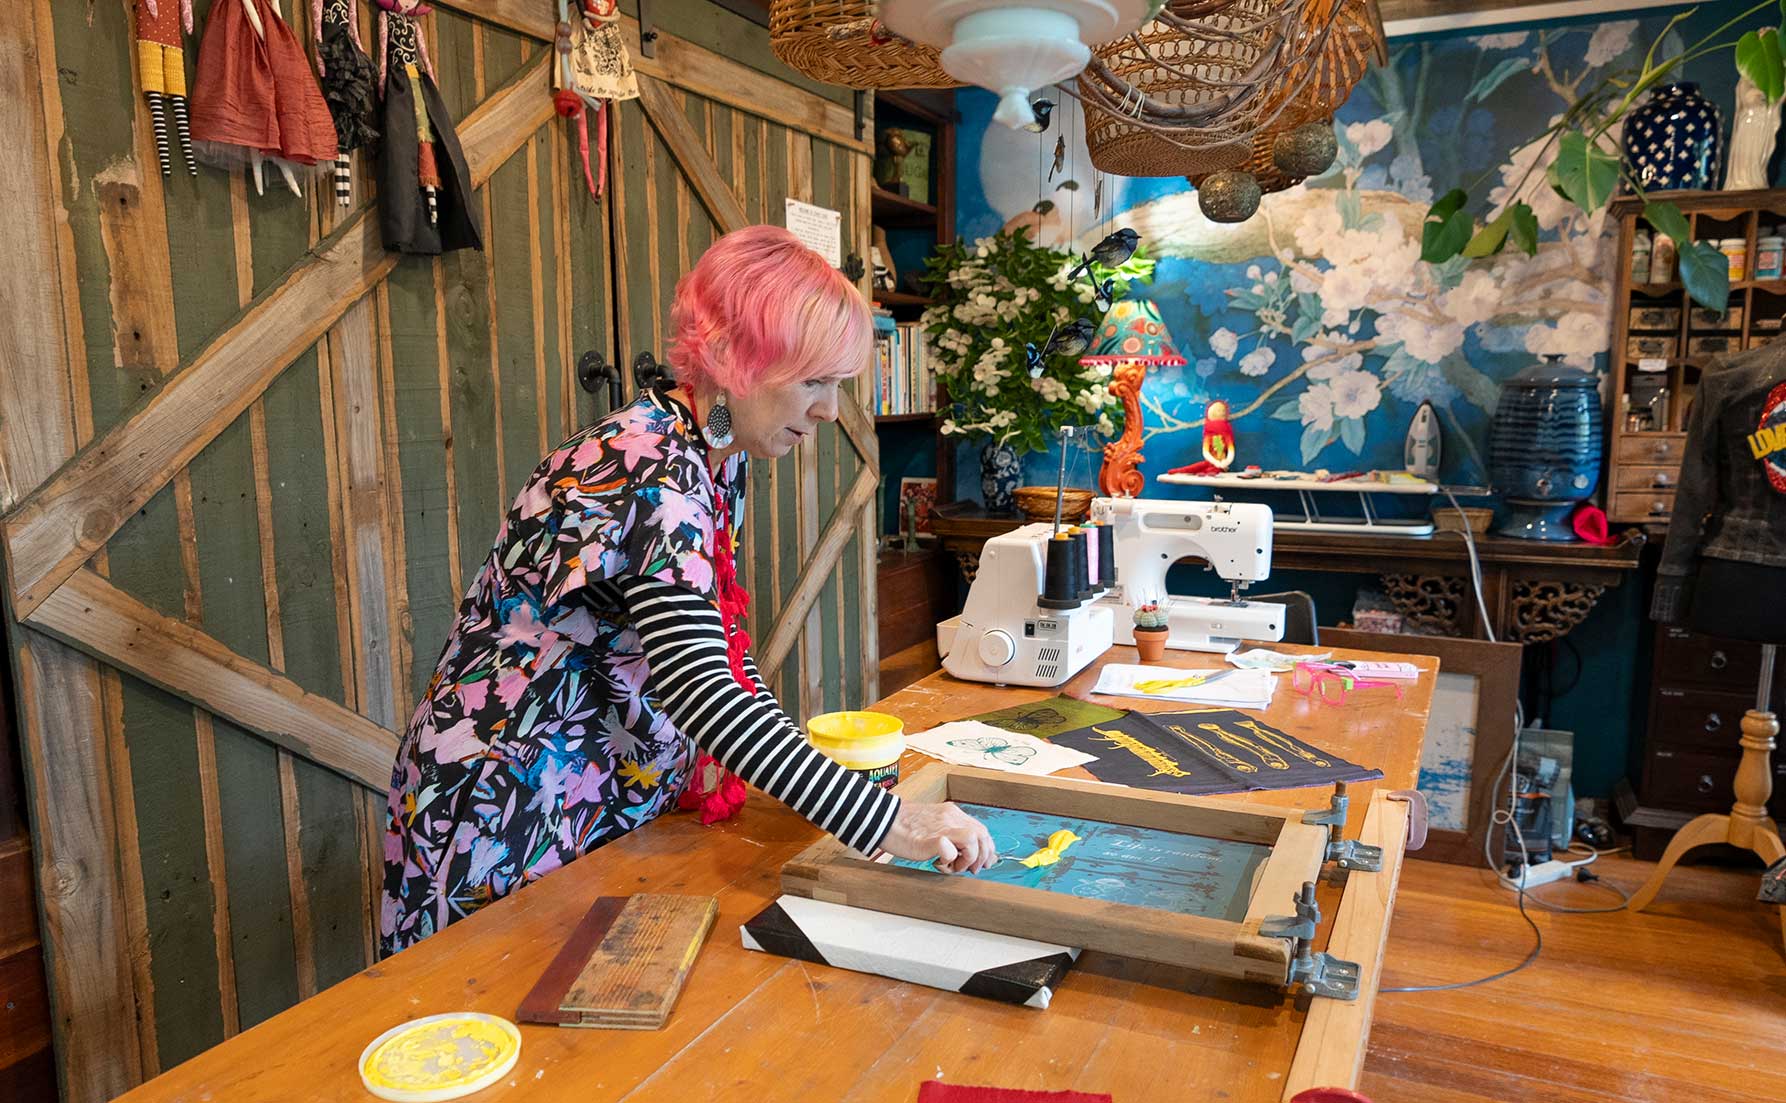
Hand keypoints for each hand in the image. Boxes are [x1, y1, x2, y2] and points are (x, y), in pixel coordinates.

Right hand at [877, 801, 997, 874]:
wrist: (883, 820)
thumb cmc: (905, 827)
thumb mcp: (935, 826)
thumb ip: (952, 836)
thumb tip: (969, 854)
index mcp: (953, 814)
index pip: (981, 830)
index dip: (987, 849)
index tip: (984, 862)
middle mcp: (951, 818)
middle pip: (982, 835)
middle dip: (982, 856)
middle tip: (970, 869)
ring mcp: (942, 827)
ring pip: (972, 840)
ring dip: (968, 858)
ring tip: (953, 866)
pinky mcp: (931, 839)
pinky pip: (949, 850)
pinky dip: (949, 860)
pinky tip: (938, 863)